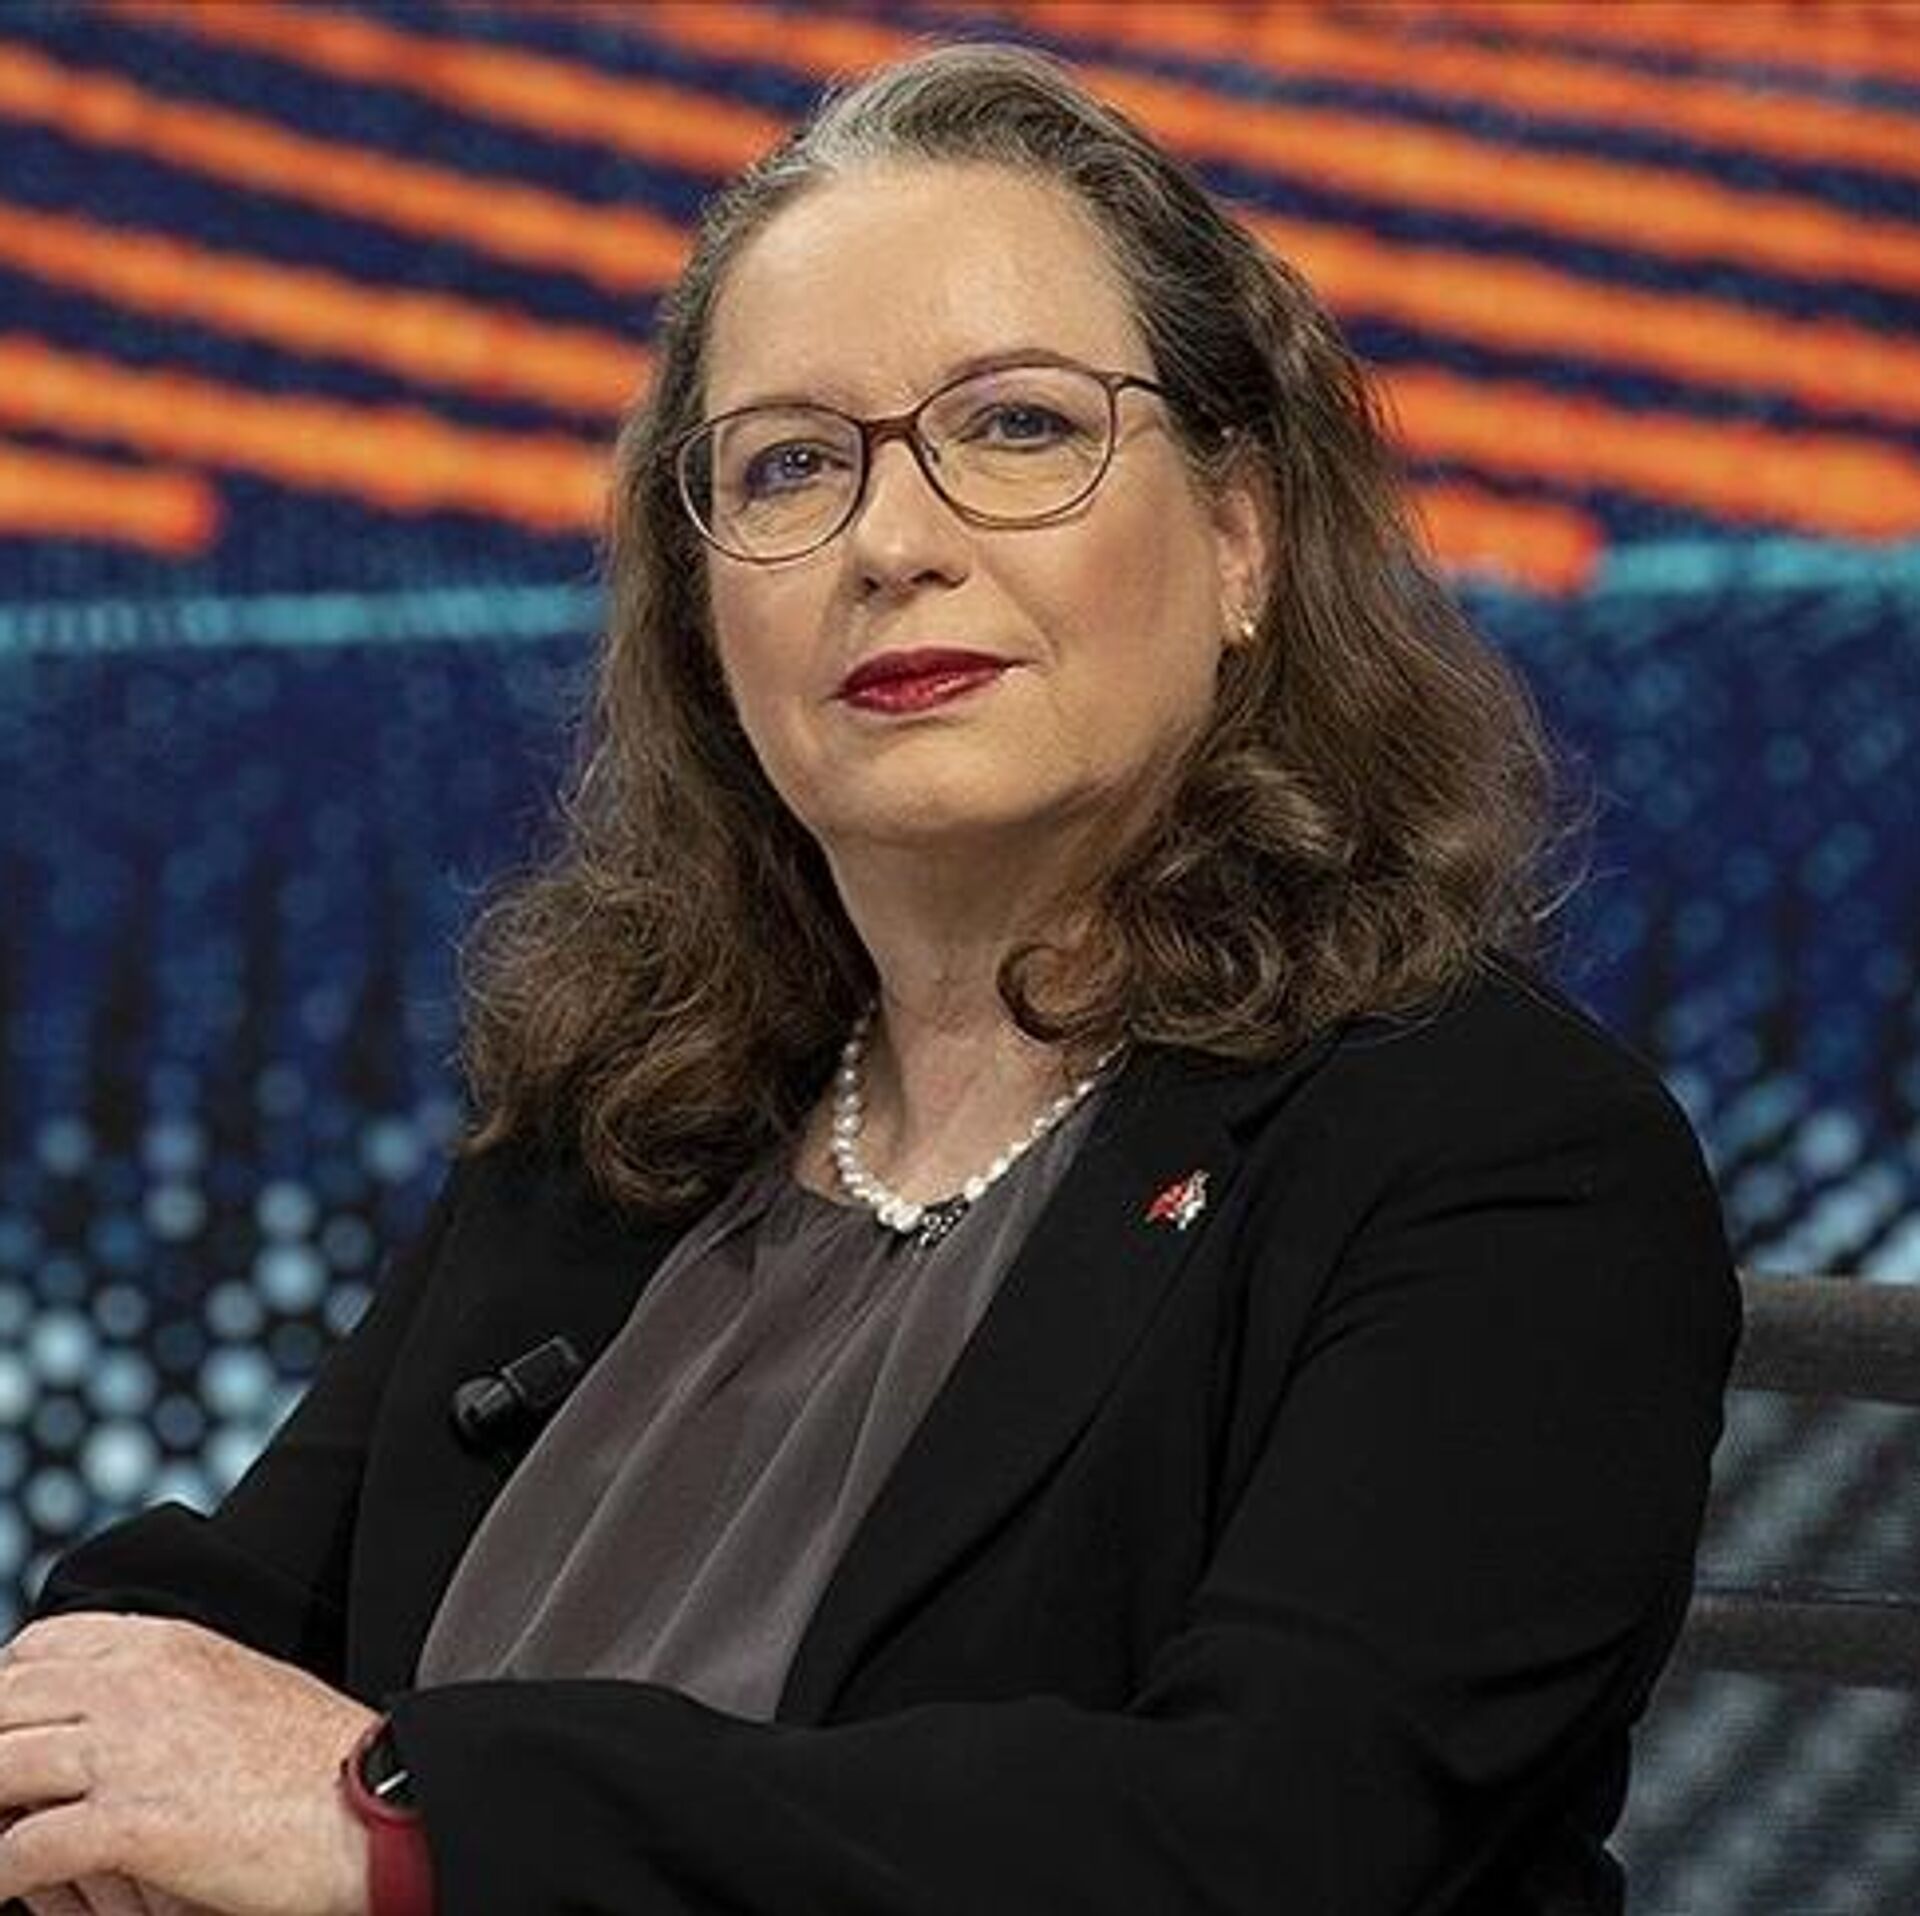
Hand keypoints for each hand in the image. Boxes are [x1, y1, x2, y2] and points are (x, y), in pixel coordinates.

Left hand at [0, 1614, 377, 1915]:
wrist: (376, 1803)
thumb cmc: (317, 1757)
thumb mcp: (234, 1680)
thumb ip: (166, 1679)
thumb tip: (109, 1704)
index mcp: (162, 1643)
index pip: (35, 1648)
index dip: (4, 1693)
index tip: (7, 1734)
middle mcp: (135, 1684)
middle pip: (1, 1703)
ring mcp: (131, 1751)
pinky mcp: (133, 1823)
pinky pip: (22, 1850)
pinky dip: (0, 1874)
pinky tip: (5, 1887)